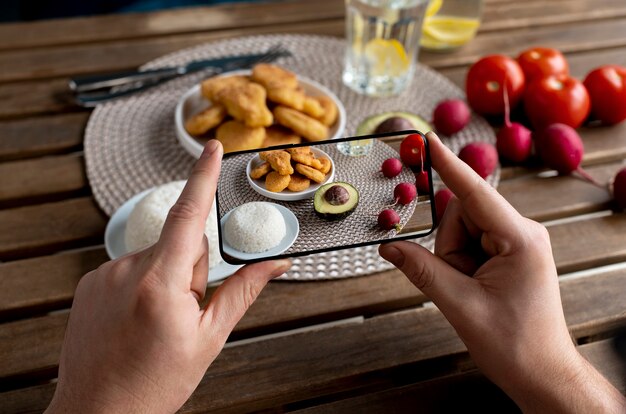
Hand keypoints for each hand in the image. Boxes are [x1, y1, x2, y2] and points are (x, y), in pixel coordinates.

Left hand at [46, 140, 290, 413]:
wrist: (98, 412)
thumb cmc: (154, 383)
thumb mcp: (208, 338)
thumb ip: (243, 292)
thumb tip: (275, 264)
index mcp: (160, 284)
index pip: (188, 216)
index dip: (203, 177)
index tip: (212, 148)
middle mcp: (126, 271)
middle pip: (179, 245)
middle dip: (191, 269)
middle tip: (184, 312)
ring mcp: (103, 276)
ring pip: (155, 256)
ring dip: (166, 278)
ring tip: (157, 321)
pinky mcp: (89, 283)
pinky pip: (130, 267)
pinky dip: (142, 283)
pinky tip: (137, 318)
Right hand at [379, 132, 624, 412]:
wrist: (541, 373)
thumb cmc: (515, 344)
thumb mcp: (460, 306)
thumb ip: (422, 270)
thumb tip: (389, 247)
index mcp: (520, 239)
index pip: (475, 193)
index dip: (449, 166)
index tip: (430, 141)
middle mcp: (522, 233)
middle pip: (462, 214)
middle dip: (448, 245)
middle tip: (457, 281)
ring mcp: (516, 242)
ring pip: (463, 229)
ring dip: (454, 257)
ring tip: (469, 290)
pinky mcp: (510, 253)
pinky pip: (471, 242)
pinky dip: (460, 261)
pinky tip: (472, 286)